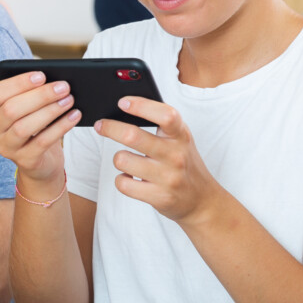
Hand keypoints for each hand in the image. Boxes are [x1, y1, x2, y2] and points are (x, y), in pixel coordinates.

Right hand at [0, 71, 77, 190]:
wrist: (41, 161)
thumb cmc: (36, 127)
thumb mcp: (30, 109)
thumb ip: (34, 94)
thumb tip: (54, 81)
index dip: (18, 83)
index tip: (41, 75)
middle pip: (11, 109)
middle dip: (40, 96)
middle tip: (63, 87)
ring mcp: (7, 147)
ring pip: (24, 127)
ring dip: (50, 111)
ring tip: (69, 100)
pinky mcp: (24, 160)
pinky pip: (42, 142)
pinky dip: (60, 127)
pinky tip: (74, 116)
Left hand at [96, 97, 225, 225]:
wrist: (202, 200)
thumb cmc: (184, 163)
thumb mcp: (181, 139)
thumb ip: (163, 123)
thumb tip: (127, 106)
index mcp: (181, 135)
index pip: (165, 115)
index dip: (141, 106)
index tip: (123, 102)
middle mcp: (176, 155)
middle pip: (133, 136)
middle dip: (110, 128)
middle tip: (101, 125)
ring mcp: (168, 177)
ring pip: (122, 160)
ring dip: (119, 159)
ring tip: (126, 160)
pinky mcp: (159, 197)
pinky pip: (123, 184)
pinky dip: (121, 180)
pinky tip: (130, 178)